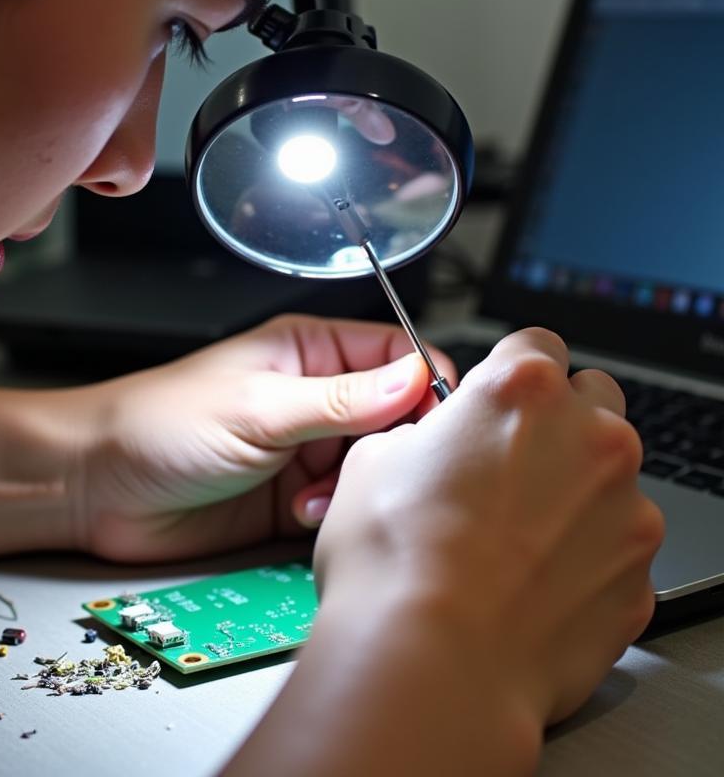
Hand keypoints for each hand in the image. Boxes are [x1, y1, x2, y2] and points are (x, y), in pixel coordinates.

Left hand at [68, 314, 453, 561]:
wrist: (98, 488)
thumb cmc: (160, 423)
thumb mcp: (258, 407)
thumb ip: (342, 400)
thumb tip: (417, 378)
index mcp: (309, 350)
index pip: (398, 354)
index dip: (424, 385)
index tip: (433, 422)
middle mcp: (315, 397)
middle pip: (395, 416)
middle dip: (391, 445)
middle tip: (372, 466)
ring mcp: (304, 448)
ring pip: (373, 465)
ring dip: (358, 484)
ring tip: (319, 494)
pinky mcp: (292, 497)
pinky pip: (342, 504)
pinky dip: (335, 513)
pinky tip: (303, 515)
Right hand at [312, 327, 662, 730]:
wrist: (432, 665)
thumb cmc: (395, 562)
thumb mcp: (371, 462)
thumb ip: (419, 434)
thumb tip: (427, 444)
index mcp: (521, 389)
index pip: (536, 344)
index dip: (508, 372)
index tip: (495, 400)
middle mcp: (590, 437)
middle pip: (592, 400)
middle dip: (557, 422)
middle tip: (506, 465)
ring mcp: (626, 510)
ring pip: (610, 478)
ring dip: (573, 492)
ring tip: (511, 540)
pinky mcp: (639, 580)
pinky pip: (617, 549)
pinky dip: (585, 558)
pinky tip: (530, 586)